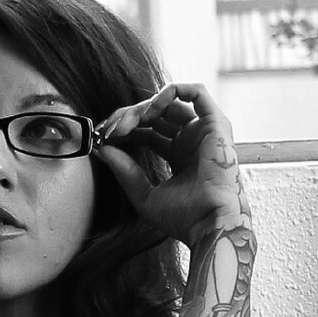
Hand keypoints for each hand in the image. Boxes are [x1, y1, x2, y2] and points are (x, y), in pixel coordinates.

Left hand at [94, 82, 250, 250]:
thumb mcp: (144, 195)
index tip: (103, 138)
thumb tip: (102, 148)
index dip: (124, 131)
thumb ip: (124, 170)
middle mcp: (192, 141)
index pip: (147, 132)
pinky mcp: (215, 124)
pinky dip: (170, 92)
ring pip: (169, 103)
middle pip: (154, 115)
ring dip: (142, 107)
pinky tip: (150, 109)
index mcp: (179, 157)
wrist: (208, 224)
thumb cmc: (184, 218)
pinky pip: (196, 92)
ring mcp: (204, 131)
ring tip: (125, 124)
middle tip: (108, 130)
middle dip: (128, 118)